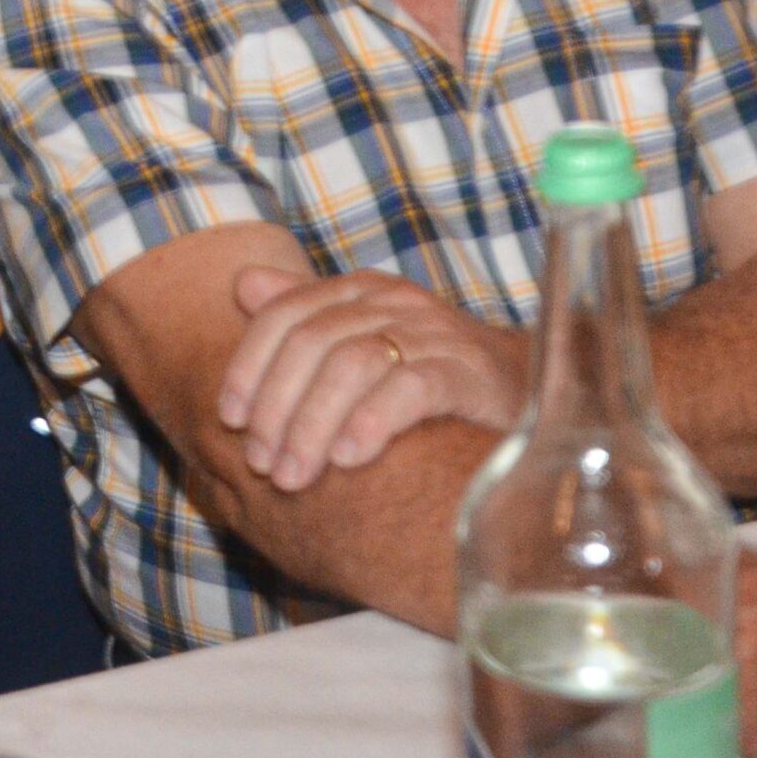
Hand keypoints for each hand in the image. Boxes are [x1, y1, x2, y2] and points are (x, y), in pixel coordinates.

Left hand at [219, 266, 525, 489]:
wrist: (526, 389)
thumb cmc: (428, 369)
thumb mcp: (363, 337)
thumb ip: (303, 311)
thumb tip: (241, 282)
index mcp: (359, 291)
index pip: (286, 314)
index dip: (249, 365)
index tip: (230, 419)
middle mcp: (392, 302)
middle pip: (313, 342)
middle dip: (277, 407)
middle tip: (262, 464)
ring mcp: (433, 333)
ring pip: (353, 364)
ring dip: (313, 424)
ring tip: (294, 475)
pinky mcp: (468, 371)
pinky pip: (411, 389)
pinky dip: (372, 421)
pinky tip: (348, 459)